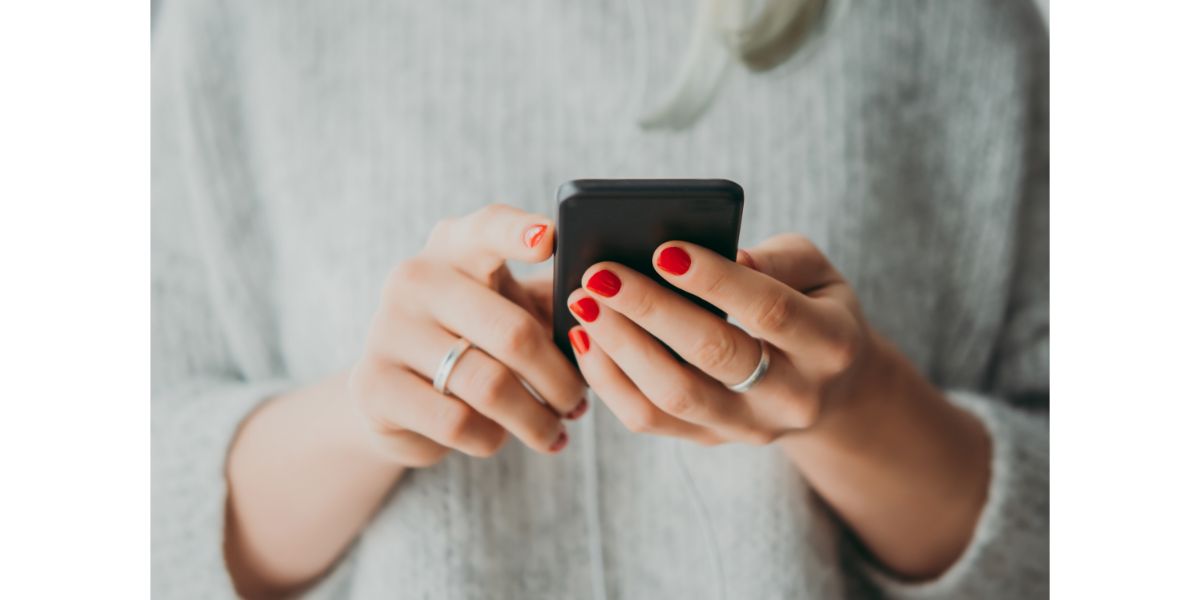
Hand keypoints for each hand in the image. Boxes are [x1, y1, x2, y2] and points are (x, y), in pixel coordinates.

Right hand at [347, 205, 585, 465]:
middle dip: (559, 379)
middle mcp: (416, 278)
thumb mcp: (511, 309)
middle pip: (513, 333)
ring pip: (489, 386)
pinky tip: (500, 437)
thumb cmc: (477, 339)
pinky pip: (457, 422)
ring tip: (553, 431)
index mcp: (455, 246)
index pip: (489, 228)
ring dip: (534, 418)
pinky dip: (491, 437)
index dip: (520, 234)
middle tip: (579, 404)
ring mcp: (388, 329)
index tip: (551, 239)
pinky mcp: (373, 384)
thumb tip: (606, 311)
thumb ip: (553, 301)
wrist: (395, 395)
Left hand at [564, 233, 879, 444]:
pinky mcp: (710, 440)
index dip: (714, 281)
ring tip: (583, 303)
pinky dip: (610, 379)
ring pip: (674, 396)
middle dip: (650, 310)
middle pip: (713, 356)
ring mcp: (748, 427)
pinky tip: (585, 338)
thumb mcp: (817, 272)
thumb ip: (776, 258)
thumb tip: (718, 256)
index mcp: (830, 344)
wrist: (829, 389)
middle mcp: (793, 397)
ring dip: (620, 347)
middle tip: (600, 274)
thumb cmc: (812, 305)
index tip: (663, 249)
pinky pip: (650, 419)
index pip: (768, 311)